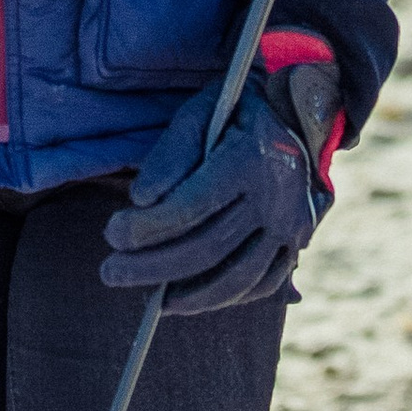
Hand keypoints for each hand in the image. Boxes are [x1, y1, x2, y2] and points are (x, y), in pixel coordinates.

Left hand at [101, 61, 337, 314]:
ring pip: (238, 276)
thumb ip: (171, 151)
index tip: (113, 234)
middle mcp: (277, 198)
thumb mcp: (202, 110)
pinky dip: (226, 298)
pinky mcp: (297, 243)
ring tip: (151, 300)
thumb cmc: (237, 110)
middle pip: (209, 247)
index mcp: (251, 159)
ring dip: (189, 296)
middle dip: (154, 265)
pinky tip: (191, 299)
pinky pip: (263, 284)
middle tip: (110, 272)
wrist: (301, 114)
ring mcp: (292, 225)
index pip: (193, 205)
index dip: (149, 226)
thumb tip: (141, 198)